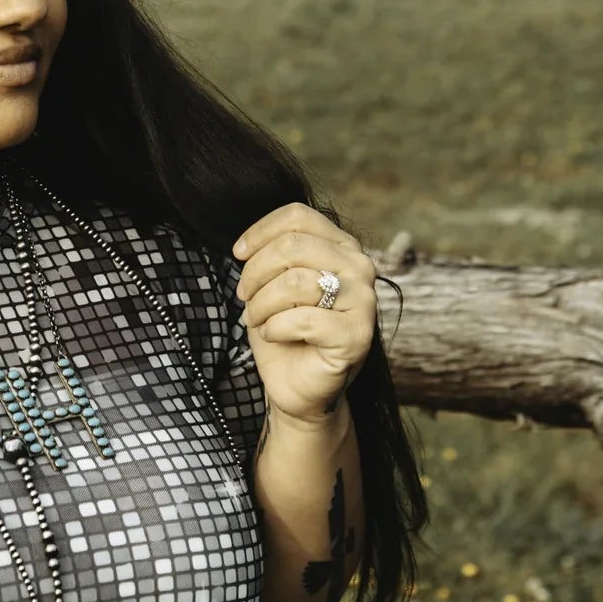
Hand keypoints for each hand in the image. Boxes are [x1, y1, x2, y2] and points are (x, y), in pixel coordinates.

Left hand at [231, 201, 376, 425]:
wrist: (296, 385)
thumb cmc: (284, 330)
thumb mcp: (273, 284)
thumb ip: (274, 255)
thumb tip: (247, 247)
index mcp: (342, 247)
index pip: (298, 217)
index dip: (260, 232)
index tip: (239, 254)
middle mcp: (359, 267)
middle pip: (293, 245)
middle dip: (256, 272)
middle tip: (245, 297)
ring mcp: (364, 301)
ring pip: (294, 281)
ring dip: (261, 304)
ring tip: (258, 319)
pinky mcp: (358, 335)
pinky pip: (302, 320)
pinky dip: (275, 328)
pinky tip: (275, 336)